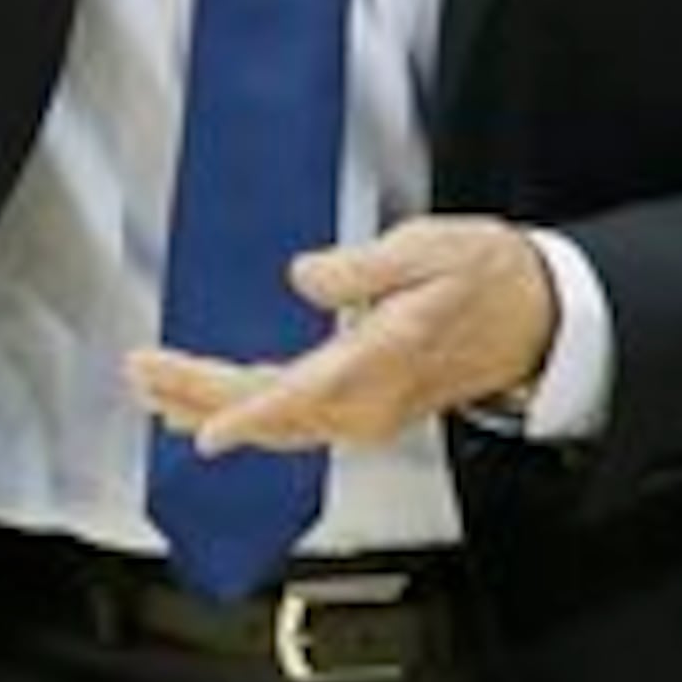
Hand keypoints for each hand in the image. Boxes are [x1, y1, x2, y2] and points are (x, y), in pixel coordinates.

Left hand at [126, 215, 557, 455]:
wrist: (537, 316)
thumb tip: (307, 278)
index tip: (205, 433)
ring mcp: (368, 411)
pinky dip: (245, 410)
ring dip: (213, 405)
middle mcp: (372, 399)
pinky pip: (293, 418)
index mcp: (386, 358)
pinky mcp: (364, 408)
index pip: (306, 395)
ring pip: (277, 421)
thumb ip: (365, 268)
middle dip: (201, 397)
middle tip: (143, 372)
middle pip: (272, 411)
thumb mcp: (432, 248)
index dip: (250, 415)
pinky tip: (209, 404)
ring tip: (154, 389)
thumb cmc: (489, 277)